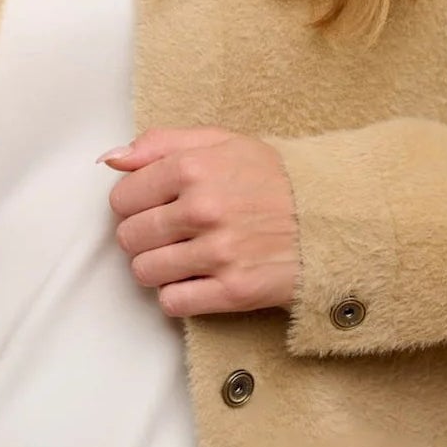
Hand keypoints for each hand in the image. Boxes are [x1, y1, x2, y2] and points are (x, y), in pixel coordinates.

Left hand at [98, 125, 299, 317]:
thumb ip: (161, 144)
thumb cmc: (276, 179)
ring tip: (184, 258)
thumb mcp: (224, 143)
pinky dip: (178, 296)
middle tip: (171, 234)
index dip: (134, 204)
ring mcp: (218, 253)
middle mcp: (203, 209)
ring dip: (158, 268)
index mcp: (194, 168)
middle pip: (129, 237)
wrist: (335, 218)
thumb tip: (110, 159)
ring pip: (145, 272)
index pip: (123, 197)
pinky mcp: (233, 291)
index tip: (154, 207)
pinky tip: (198, 280)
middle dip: (143, 237)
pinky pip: (172, 303)